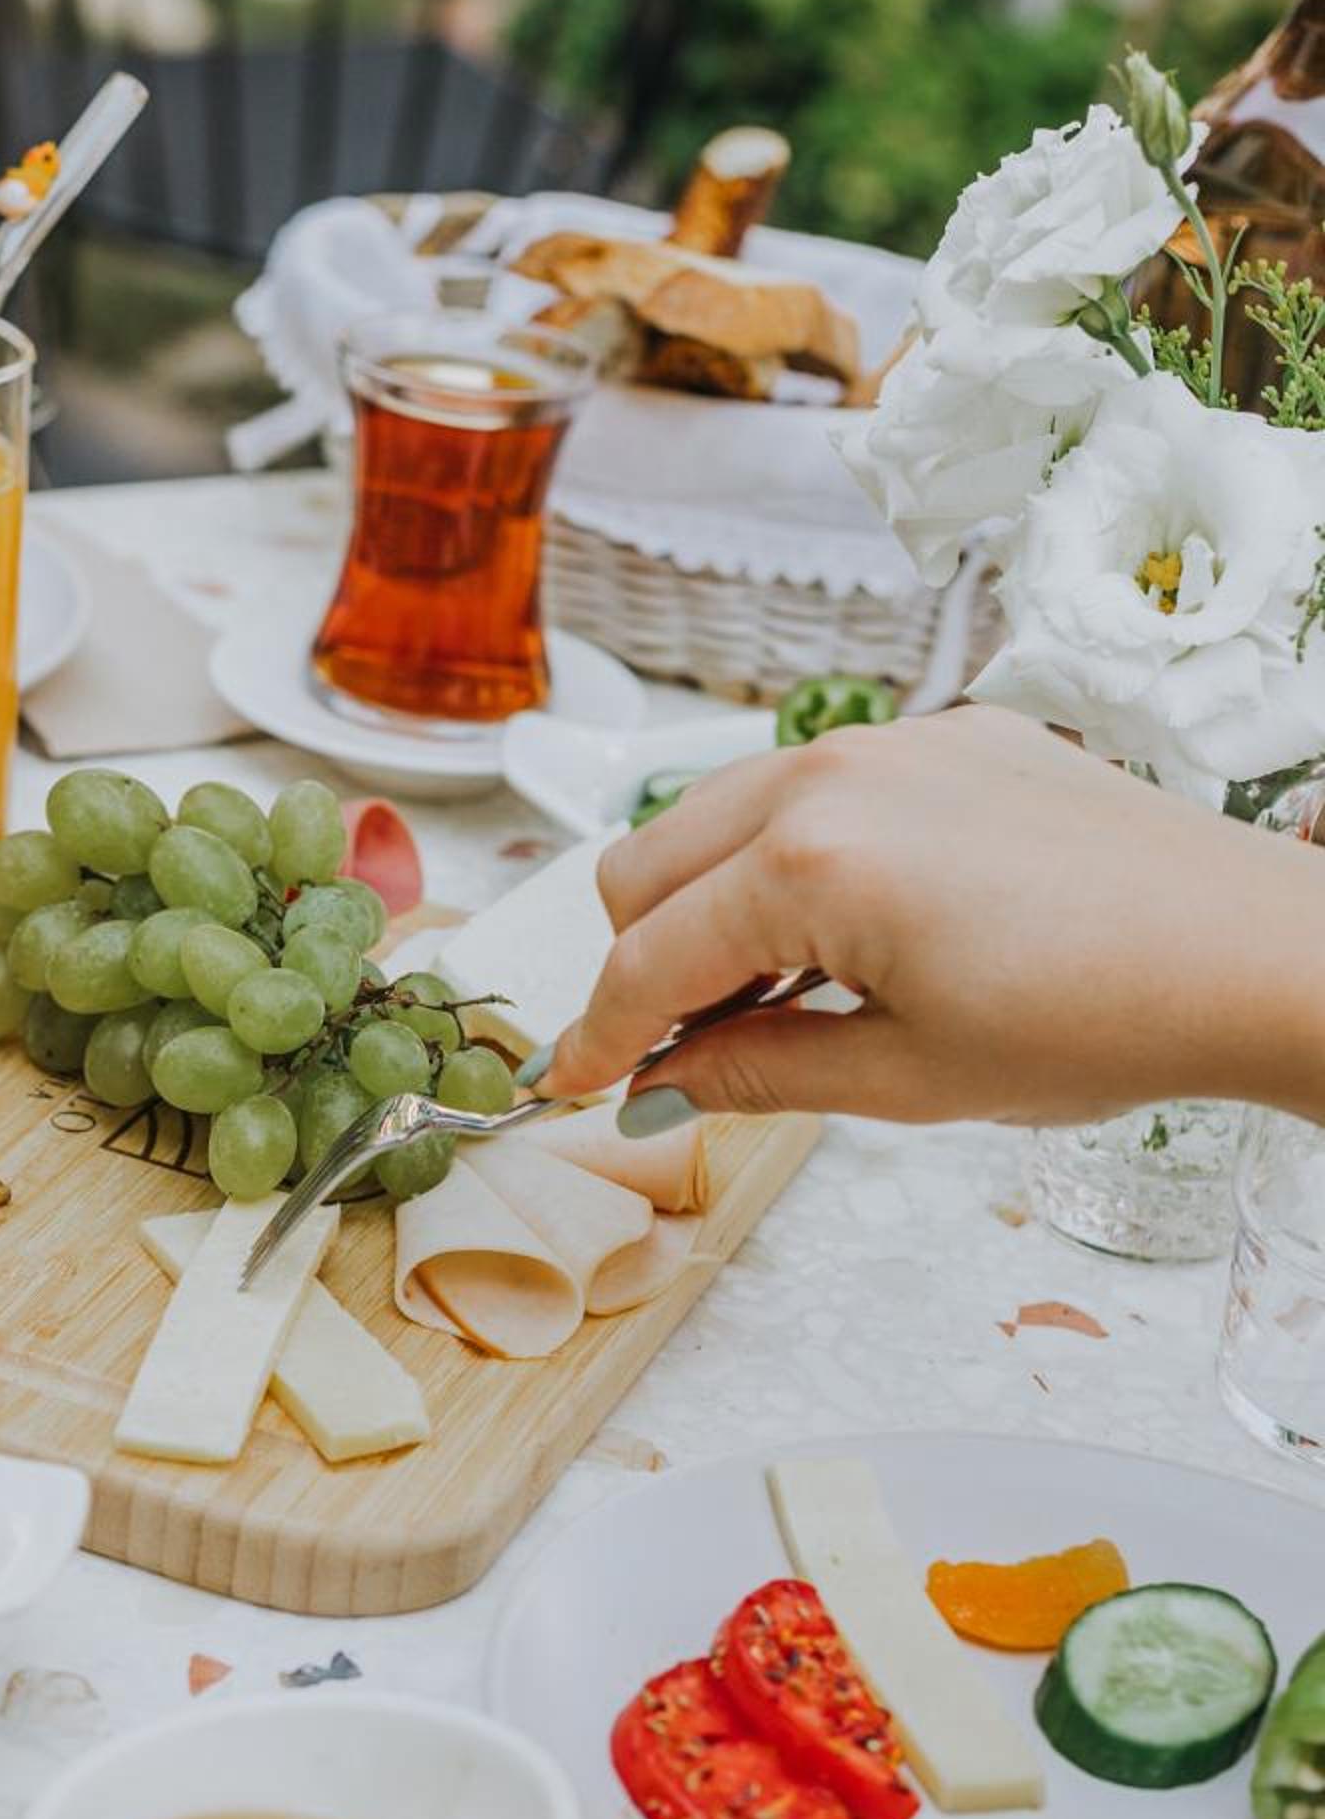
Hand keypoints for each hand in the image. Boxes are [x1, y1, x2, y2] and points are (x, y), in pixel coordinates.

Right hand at [546, 708, 1324, 1127]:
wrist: (1248, 952)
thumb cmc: (1095, 1020)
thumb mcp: (906, 1077)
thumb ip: (757, 1070)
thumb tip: (660, 1083)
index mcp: (807, 865)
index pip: (648, 960)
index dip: (597, 1037)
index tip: (571, 1084)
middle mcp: (828, 775)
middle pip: (648, 861)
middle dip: (637, 958)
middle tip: (671, 1048)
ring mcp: (890, 741)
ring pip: (721, 813)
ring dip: (708, 902)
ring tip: (765, 995)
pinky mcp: (949, 734)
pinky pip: (814, 786)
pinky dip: (788, 857)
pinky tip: (847, 934)